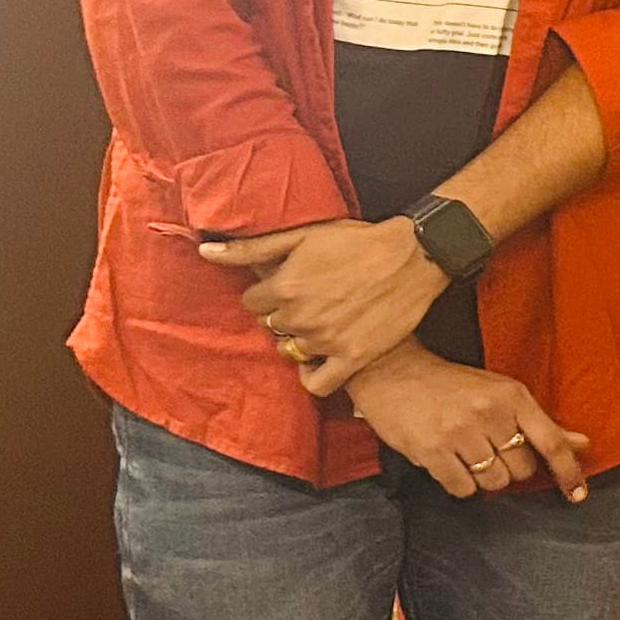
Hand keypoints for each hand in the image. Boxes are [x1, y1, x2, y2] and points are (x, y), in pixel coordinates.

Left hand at [207, 217, 447, 394]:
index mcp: (284, 287)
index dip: (269, 292)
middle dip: (285, 313)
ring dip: (302, 338)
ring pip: (292, 350)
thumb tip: (204, 251)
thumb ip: (251, 248)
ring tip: (323, 320)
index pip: (252, 302)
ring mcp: (326, 341)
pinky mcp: (353, 357)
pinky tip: (318, 360)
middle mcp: (300, 317)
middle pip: (271, 326)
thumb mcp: (303, 235)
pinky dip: (312, 375)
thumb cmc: (358, 241)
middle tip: (310, 300)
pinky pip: (318, 383)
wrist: (415, 255)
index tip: (290, 284)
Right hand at [346, 343, 590, 498]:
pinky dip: (460, 484)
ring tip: (466, 452)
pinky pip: (463, 490)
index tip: (578, 494)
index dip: (569, 472)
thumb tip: (582, 444)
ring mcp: (459, 433)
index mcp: (512, 396)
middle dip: (510, 466)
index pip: (551, 442)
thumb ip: (539, 423)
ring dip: (484, 477)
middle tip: (488, 447)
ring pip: (494, 482)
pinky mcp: (431, 451)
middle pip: (522, 469)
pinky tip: (449, 462)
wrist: (392, 371)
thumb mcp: (500, 393)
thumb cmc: (451, 384)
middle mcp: (489, 413)